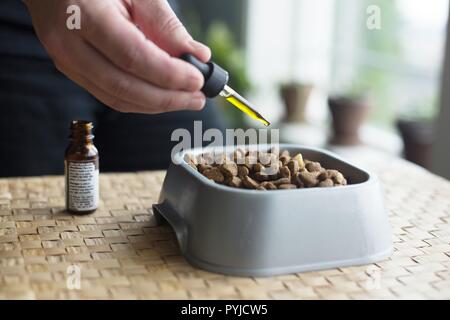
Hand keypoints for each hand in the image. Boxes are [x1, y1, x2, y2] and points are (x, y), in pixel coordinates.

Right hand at [24, 0, 210, 113]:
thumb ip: (164, 23)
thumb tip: (197, 55)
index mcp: (83, 14)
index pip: (132, 56)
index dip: (168, 74)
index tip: (197, 80)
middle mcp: (68, 44)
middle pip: (124, 86)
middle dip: (168, 98)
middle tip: (198, 98)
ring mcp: (66, 62)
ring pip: (117, 98)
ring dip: (157, 105)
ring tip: (187, 99)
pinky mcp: (72, 71)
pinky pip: (110, 96)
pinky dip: (141, 101)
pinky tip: (163, 97)